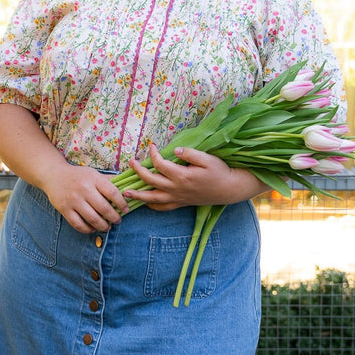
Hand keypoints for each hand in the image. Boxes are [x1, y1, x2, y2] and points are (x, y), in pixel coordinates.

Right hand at [43, 164, 130, 233]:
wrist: (53, 175)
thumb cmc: (78, 176)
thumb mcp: (93, 174)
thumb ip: (108, 181)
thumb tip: (127, 187)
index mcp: (93, 179)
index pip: (112, 192)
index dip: (122, 203)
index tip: (126, 209)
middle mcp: (84, 189)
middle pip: (104, 208)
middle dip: (114, 217)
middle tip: (118, 220)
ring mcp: (73, 200)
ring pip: (92, 219)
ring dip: (103, 226)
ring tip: (107, 227)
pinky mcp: (64, 209)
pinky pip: (79, 224)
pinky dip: (88, 229)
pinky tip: (93, 229)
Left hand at [124, 145, 266, 210]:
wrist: (228, 189)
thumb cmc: (219, 171)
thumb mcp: (207, 159)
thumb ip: (190, 154)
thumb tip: (175, 151)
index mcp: (182, 176)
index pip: (160, 164)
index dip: (153, 154)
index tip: (151, 146)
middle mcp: (176, 189)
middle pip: (151, 181)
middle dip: (138, 171)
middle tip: (131, 163)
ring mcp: (178, 198)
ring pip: (153, 198)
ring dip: (138, 195)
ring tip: (125, 193)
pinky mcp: (180, 203)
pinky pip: (163, 208)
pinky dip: (152, 206)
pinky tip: (145, 202)